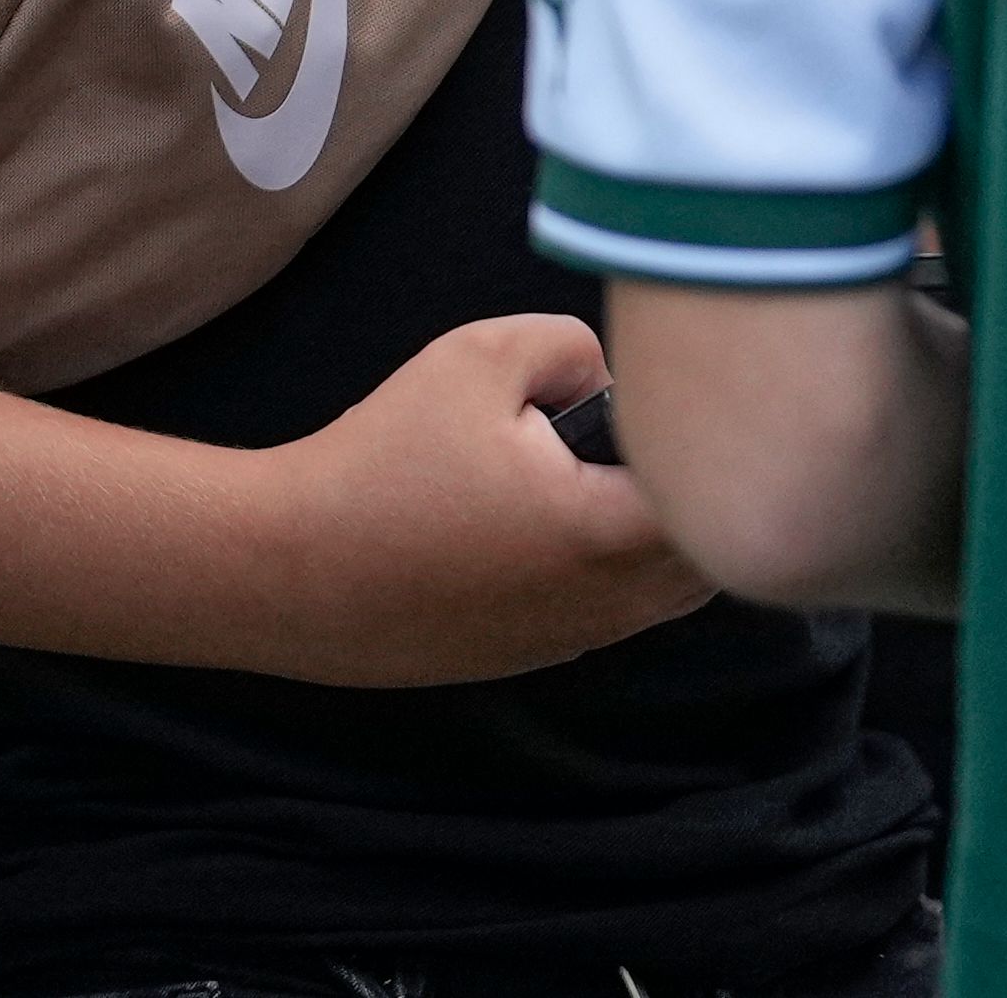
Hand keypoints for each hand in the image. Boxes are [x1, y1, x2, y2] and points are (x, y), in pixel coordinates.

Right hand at [242, 314, 711, 688]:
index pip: (716, 502)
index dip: (706, 448)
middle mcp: (602, 606)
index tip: (663, 411)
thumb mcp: (478, 357)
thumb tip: (607, 379)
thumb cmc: (382, 462)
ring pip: (661, 597)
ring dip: (653, 540)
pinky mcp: (526, 659)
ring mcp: (566, 642)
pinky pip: (606, 617)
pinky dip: (606, 573)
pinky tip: (547, 524)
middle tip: (641, 437)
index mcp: (604, 534)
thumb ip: (571, 347)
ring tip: (599, 476)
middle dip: (692, 497)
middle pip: (705, 561)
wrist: (291, 569)